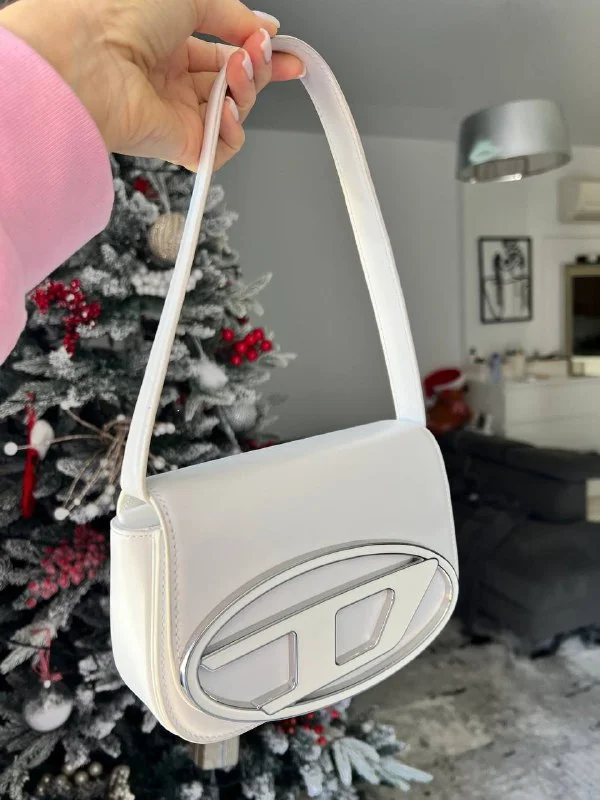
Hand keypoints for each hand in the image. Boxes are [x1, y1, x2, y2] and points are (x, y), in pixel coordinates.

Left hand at [0, 0, 303, 169]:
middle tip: (271, 56)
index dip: (258, 48)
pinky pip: (223, 145)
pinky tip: (225, 107)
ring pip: (234, 109)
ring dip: (247, 87)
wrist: (90, 60)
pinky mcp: (181, 145)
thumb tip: (265, 30)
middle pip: (234, 80)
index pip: (225, 48)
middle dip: (263, 67)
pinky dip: (233, 127)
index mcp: (168, 38)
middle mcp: (172, 76)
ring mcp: (177, 112)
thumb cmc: (119, 17)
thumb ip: (234, 15)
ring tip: (238, 69)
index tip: (287, 48)